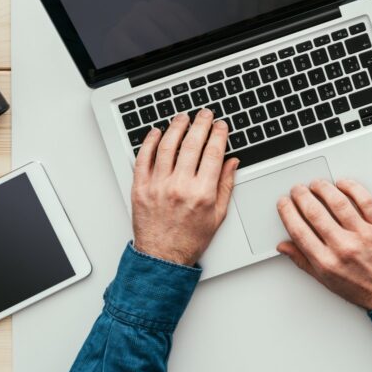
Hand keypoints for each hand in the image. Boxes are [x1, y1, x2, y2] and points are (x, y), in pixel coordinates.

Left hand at [132, 110, 238, 265]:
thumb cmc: (190, 239)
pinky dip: (149, 143)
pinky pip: (143, 159)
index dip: (218, 134)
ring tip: (182, 117)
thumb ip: (225, 185)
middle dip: (201, 124)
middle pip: (192, 144)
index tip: (220, 125)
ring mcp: (157, 186)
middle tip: (204, 114)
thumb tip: (231, 162)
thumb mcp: (217, 215)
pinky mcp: (140, 188)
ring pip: (167, 146)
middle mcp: (179, 187)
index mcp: (202, 193)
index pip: (213, 153)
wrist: (162, 258)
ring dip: (176, 127)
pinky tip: (156, 133)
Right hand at [276, 179, 371, 309]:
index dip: (288, 212)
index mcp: (326, 262)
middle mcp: (344, 247)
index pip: (299, 230)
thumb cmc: (360, 287)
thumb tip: (284, 246)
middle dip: (301, 196)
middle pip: (315, 212)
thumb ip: (303, 260)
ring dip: (323, 188)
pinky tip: (342, 184)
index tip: (284, 203)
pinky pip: (365, 200)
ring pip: (338, 202)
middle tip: (298, 190)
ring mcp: (363, 235)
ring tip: (317, 184)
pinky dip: (351, 187)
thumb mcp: (325, 280)